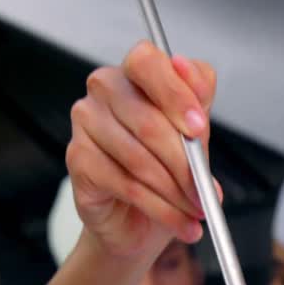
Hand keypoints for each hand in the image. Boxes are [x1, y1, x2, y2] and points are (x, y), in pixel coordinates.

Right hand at [65, 41, 219, 257]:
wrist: (136, 220)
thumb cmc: (165, 171)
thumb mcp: (194, 139)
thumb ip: (198, 115)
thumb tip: (200, 115)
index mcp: (136, 73)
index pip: (148, 62)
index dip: (175, 94)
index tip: (200, 128)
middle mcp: (105, 88)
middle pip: (150, 120)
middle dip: (186, 164)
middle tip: (205, 191)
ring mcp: (86, 121)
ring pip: (140, 158)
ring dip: (176, 193)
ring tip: (196, 211)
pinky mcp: (77, 159)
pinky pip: (128, 186)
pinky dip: (162, 210)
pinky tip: (181, 222)